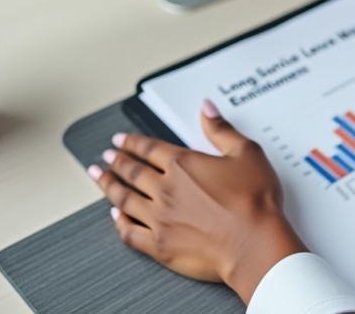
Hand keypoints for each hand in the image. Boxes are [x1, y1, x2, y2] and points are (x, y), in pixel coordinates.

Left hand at [89, 100, 305, 304]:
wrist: (254, 244)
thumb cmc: (254, 201)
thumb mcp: (247, 153)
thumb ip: (222, 130)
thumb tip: (206, 110)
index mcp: (183, 165)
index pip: (149, 148)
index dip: (131, 142)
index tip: (119, 140)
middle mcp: (166, 190)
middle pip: (132, 172)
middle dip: (116, 162)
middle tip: (106, 157)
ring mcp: (159, 218)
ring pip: (124, 199)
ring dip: (108, 186)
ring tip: (99, 178)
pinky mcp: (159, 245)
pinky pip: (129, 232)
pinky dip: (119, 222)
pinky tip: (115, 216)